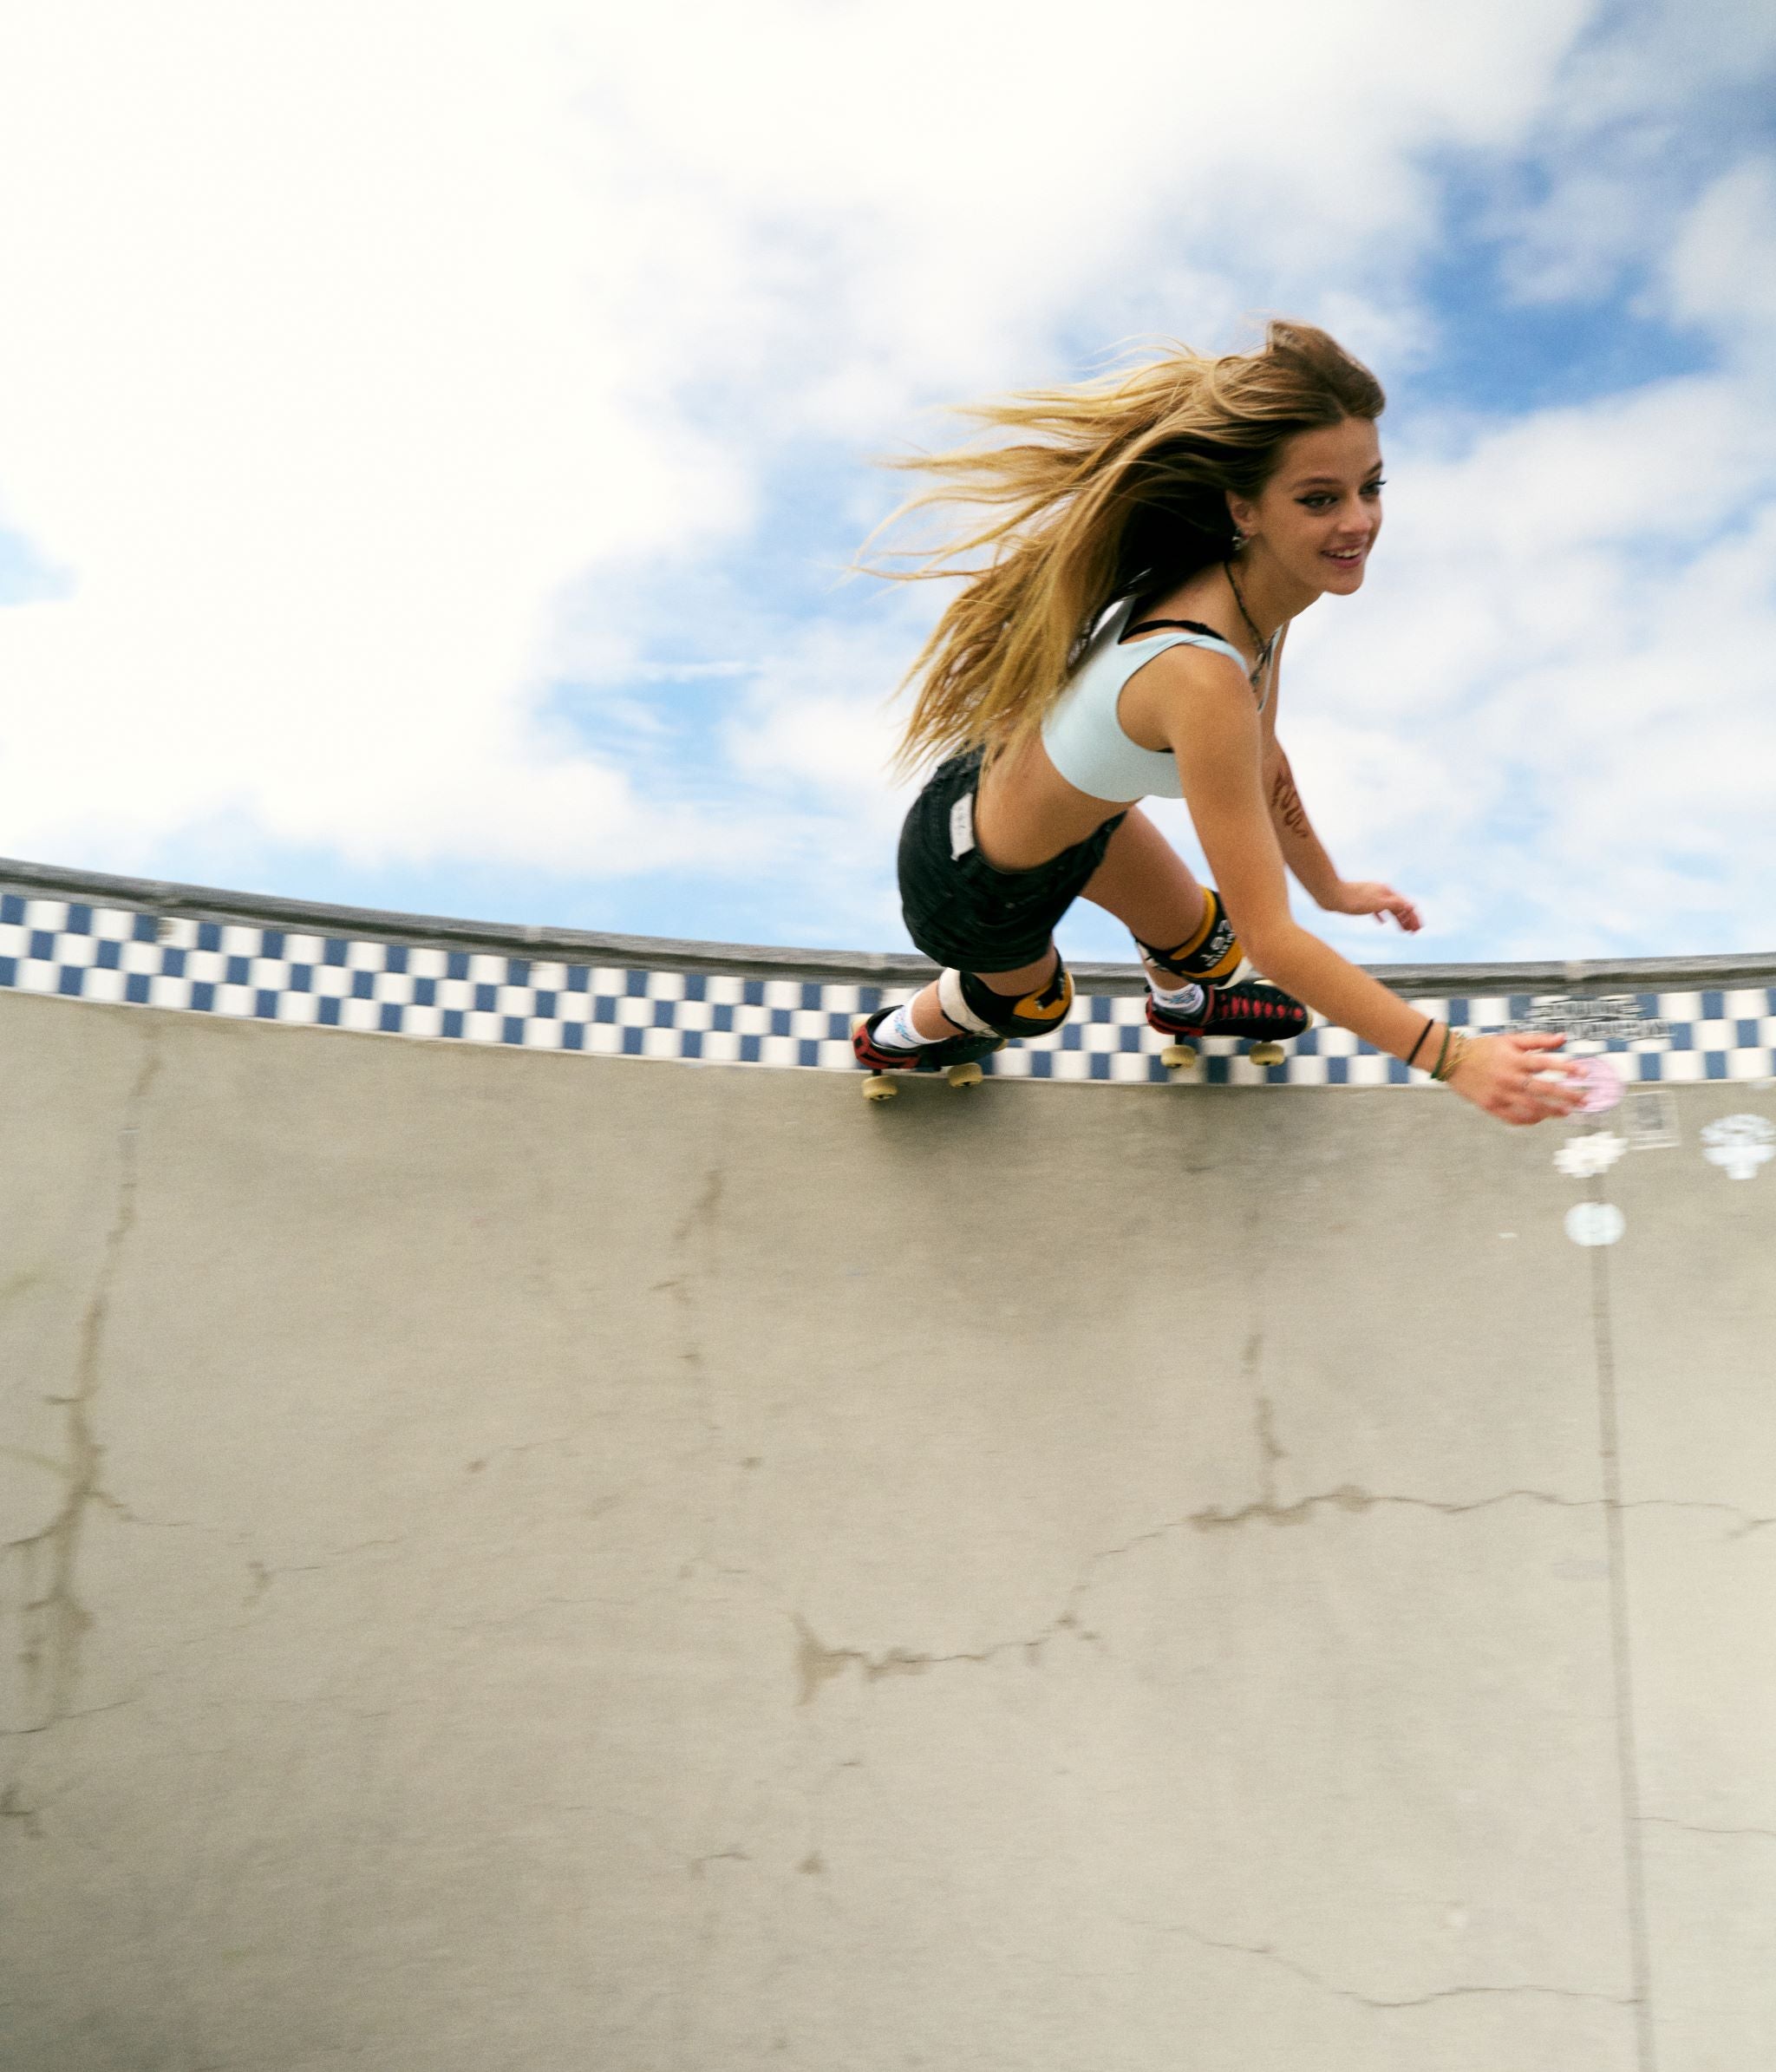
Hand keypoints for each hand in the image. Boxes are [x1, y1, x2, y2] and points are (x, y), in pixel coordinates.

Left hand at [1326, 880, 1421, 931]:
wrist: (1330, 894)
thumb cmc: (1352, 900)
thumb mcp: (1376, 904)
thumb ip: (1394, 905)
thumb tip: (1412, 906)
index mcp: (1387, 892)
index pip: (1406, 905)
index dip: (1413, 917)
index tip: (1418, 929)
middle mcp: (1381, 892)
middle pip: (1399, 907)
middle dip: (1408, 919)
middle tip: (1413, 932)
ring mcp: (1371, 895)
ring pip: (1389, 908)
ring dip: (1397, 919)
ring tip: (1402, 930)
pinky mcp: (1361, 900)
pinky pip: (1376, 909)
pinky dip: (1382, 916)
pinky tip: (1381, 922)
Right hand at [1447, 1032, 1586, 1127]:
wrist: (1451, 1059)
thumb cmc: (1482, 1048)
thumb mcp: (1510, 1040)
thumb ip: (1537, 1040)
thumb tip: (1563, 1038)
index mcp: (1515, 1059)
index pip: (1547, 1064)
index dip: (1567, 1068)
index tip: (1584, 1073)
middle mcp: (1509, 1078)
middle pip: (1544, 1089)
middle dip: (1567, 1096)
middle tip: (1583, 1100)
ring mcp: (1500, 1094)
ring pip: (1532, 1107)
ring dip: (1552, 1111)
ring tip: (1566, 1112)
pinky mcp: (1490, 1106)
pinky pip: (1514, 1118)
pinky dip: (1529, 1120)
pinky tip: (1540, 1118)